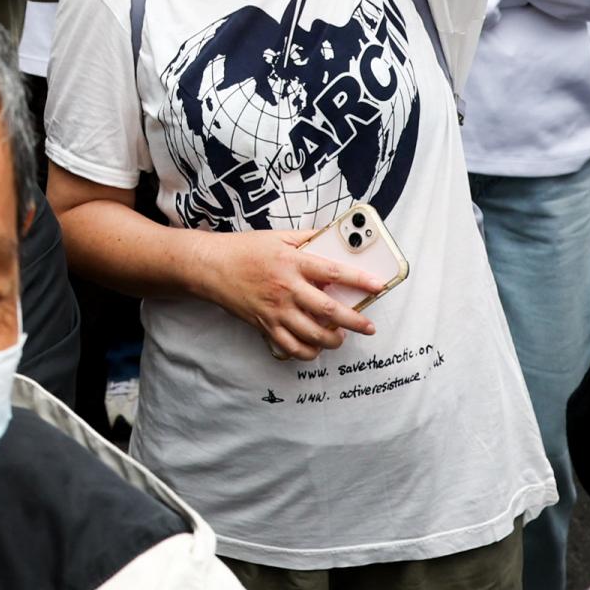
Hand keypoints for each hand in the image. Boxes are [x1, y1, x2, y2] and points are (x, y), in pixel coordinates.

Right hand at [194, 228, 377, 360]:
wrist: (211, 266)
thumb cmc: (244, 249)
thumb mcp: (278, 236)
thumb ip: (307, 238)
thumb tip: (334, 238)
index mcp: (292, 262)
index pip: (334, 272)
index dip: (360, 280)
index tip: (378, 286)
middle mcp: (287, 288)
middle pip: (329, 310)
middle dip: (354, 321)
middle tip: (368, 327)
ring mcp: (276, 310)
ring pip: (313, 334)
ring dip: (333, 340)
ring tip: (341, 338)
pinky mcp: (265, 325)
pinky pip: (291, 347)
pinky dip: (308, 352)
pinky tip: (315, 347)